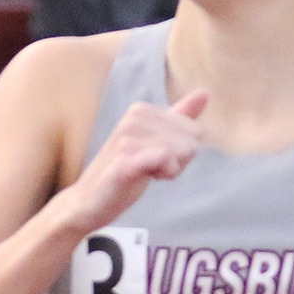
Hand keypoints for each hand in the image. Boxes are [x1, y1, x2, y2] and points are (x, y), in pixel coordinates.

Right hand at [60, 90, 207, 234]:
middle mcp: (133, 118)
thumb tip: (204, 92)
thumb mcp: (154, 139)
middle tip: (149, 169)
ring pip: (182, 151)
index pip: (195, 131)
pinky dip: (166, 173)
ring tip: (143, 174)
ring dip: (170, 171)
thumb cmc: (124, 171)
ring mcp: (127, 138)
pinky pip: (166, 158)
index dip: (182, 152)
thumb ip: (179, 116)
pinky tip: (146, 177)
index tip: (156, 159)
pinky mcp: (125, 160)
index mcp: (141, 110)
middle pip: (191, 141)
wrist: (88, 201)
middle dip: (178, 162)